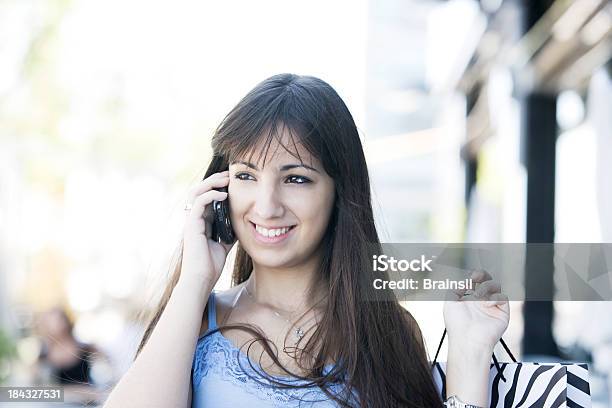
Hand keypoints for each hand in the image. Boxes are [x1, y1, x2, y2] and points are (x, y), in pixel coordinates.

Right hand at [180, 170, 233, 290]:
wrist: (201, 279)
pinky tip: (224, 195)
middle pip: (200, 191)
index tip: (232, 182)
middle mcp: (194, 219)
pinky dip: (211, 195)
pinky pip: (198, 203)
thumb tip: (243, 223)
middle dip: (214, 180)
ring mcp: (191, 221)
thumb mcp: (225, 244)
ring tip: (226, 179)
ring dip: (211, 183)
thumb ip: (229, 232)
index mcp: (201, 223)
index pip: (207, 198)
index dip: (218, 188)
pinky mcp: (191, 225)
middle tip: (229, 175)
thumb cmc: (211, 265)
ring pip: (196, 193)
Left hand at [443, 269, 509, 352]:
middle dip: (482, 274)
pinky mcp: (502, 312)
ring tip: (477, 295)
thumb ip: (455, 286)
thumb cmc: (456, 324)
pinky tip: (486, 304)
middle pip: (486, 280)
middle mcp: (481, 301)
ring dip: (486, 286)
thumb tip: (464, 278)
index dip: (472, 275)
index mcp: (468, 298)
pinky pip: (502, 296)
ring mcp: (491, 306)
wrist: (468, 340)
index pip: (474, 281)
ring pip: (496, 285)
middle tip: (476, 275)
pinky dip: (494, 297)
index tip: (468, 274)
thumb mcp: (450, 301)